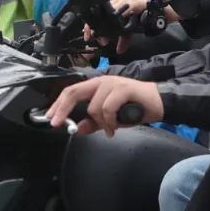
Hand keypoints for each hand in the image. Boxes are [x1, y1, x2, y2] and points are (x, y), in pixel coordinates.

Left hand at [45, 76, 163, 137]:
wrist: (159, 102)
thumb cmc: (135, 108)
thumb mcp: (111, 119)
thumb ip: (95, 123)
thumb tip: (78, 128)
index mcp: (96, 87)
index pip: (71, 92)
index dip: (58, 105)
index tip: (50, 118)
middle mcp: (102, 82)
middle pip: (74, 92)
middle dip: (62, 109)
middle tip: (58, 123)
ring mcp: (112, 83)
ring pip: (93, 107)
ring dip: (101, 123)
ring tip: (112, 128)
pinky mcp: (123, 88)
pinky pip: (108, 108)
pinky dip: (110, 121)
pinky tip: (117, 127)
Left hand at [81, 0, 181, 53]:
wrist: (163, 10)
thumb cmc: (147, 17)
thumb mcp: (131, 29)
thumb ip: (123, 38)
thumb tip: (119, 51)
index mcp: (115, 4)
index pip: (97, 13)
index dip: (90, 25)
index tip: (88, 37)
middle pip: (99, 12)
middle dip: (94, 28)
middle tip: (96, 40)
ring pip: (107, 12)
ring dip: (103, 26)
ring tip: (103, 38)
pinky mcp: (133, 2)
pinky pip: (120, 11)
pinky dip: (116, 21)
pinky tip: (114, 29)